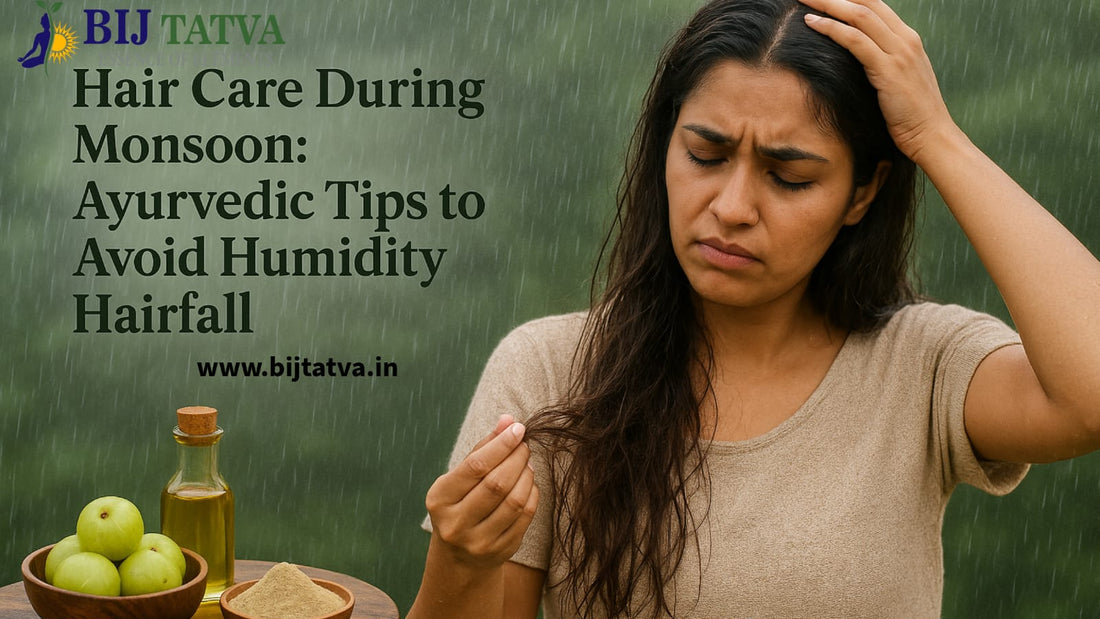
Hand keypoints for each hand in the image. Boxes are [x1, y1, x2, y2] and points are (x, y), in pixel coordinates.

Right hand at [425, 414, 539, 568]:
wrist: (459, 557)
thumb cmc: (460, 504)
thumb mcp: (461, 478)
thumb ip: (483, 448)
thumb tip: (508, 420)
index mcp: (440, 499)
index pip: (476, 467)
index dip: (500, 445)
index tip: (518, 429)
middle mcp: (456, 523)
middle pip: (497, 484)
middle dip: (516, 458)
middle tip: (524, 445)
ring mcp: (478, 541)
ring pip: (514, 501)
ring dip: (527, 475)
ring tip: (527, 463)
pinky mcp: (500, 551)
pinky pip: (524, 516)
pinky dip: (532, 494)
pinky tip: (528, 483)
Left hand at [800, 0, 957, 163]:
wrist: (932, 136)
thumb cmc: (910, 116)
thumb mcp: (897, 82)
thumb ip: (881, 64)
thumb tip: (855, 60)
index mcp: (908, 39)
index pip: (876, 5)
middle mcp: (906, 39)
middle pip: (866, 2)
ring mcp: (900, 52)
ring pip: (859, 16)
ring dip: (828, 5)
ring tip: (804, 0)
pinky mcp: (889, 69)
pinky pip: (855, 40)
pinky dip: (831, 28)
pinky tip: (811, 23)